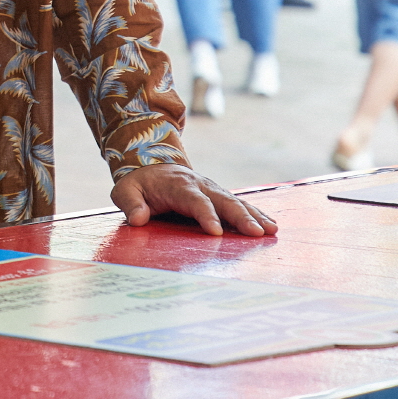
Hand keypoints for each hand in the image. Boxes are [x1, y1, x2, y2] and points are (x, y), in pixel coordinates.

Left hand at [112, 165, 277, 236]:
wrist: (152, 165)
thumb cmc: (140, 183)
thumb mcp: (125, 190)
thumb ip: (130, 203)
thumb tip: (138, 219)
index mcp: (178, 185)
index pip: (194, 201)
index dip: (206, 215)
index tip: (216, 233)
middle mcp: (200, 185)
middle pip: (223, 200)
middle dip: (240, 217)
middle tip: (256, 233)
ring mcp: (212, 190)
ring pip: (236, 202)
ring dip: (254, 216)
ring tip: (271, 230)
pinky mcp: (219, 196)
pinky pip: (239, 204)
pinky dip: (256, 213)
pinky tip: (270, 225)